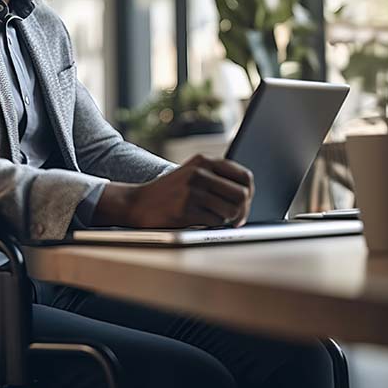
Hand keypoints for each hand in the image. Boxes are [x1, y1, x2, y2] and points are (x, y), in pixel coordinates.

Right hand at [92, 155, 253, 228]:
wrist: (137, 203)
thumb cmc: (169, 192)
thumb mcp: (192, 173)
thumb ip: (216, 176)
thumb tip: (247, 194)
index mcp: (204, 161)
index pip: (244, 176)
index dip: (250, 193)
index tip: (244, 203)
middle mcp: (200, 172)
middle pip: (241, 195)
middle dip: (242, 210)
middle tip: (235, 219)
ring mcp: (192, 190)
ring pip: (231, 210)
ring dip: (228, 220)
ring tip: (216, 219)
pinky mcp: (186, 209)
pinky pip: (215, 222)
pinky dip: (214, 225)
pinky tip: (203, 222)